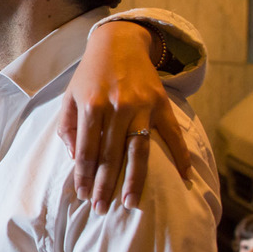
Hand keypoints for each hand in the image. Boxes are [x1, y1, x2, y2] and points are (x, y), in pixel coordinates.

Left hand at [57, 21, 191, 211]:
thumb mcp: (70, 96)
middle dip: (105, 185)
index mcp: (92, 105)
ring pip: (139, 150)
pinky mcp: (162, 104)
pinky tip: (184, 178)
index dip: (84, 175)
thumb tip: (75, 158)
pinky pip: (173, 134)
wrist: (120, 42)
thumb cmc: (90, 75)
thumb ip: (68, 127)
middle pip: (111, 155)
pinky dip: (180, 156)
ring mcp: (142, 106)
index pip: (86, 150)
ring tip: (131, 204)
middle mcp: (117, 106)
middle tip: (102, 209)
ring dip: (135, 179)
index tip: (83, 196)